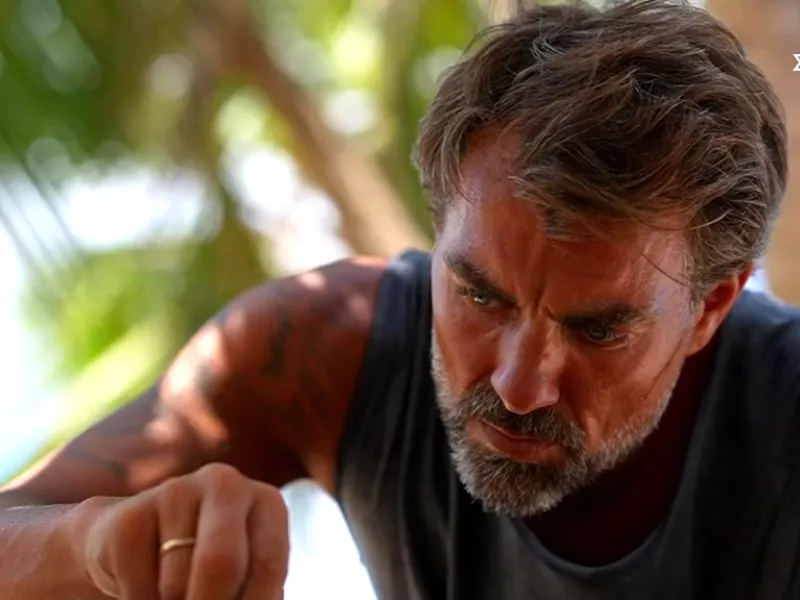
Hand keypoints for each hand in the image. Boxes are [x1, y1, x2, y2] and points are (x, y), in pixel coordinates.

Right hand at [81, 463, 289, 598]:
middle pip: (221, 563)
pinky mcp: (128, 516)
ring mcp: (174, 493)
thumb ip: (251, 594)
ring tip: (174, 596)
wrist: (141, 547)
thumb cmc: (211, 572)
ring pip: (177, 584)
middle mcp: (225, 485)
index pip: (268, 564)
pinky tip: (145, 588)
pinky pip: (137, 587)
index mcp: (266, 502)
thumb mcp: (244, 580)